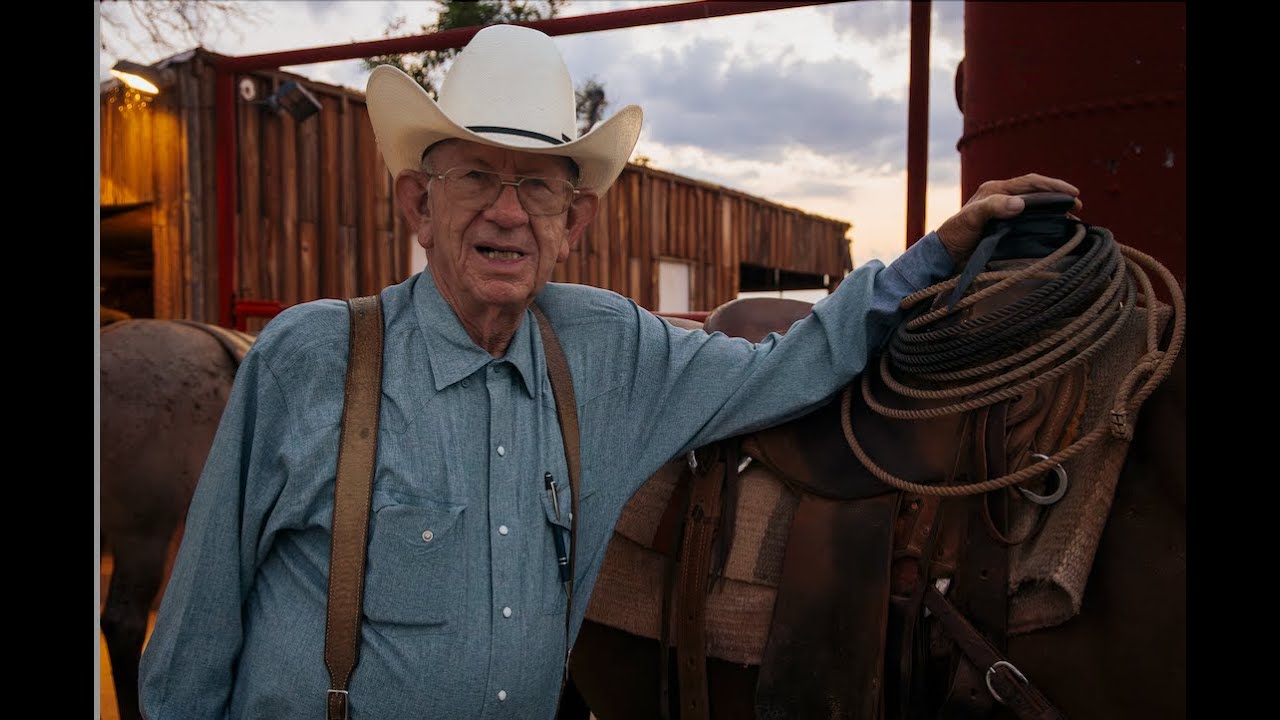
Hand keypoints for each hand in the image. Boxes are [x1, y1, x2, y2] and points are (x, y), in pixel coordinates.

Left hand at [935, 173, 1082, 263]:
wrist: (945, 255)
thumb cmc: (955, 234)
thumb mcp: (972, 218)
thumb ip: (993, 207)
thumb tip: (1021, 204)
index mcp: (995, 190)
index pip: (1030, 182)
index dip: (1053, 186)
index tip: (1073, 193)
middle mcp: (1002, 197)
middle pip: (1036, 193)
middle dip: (1058, 197)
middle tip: (1078, 206)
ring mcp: (1004, 212)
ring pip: (1035, 207)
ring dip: (1053, 211)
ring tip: (1072, 219)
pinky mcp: (1005, 226)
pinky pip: (1029, 220)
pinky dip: (1044, 222)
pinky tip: (1055, 229)